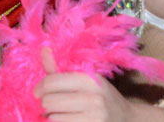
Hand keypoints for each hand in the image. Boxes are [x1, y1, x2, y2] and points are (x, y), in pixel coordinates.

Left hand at [35, 47, 155, 121]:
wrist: (126, 118)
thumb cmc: (102, 96)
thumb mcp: (86, 78)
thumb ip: (60, 68)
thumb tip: (44, 49)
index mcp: (90, 79)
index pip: (52, 82)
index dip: (40, 87)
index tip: (37, 92)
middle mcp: (93, 99)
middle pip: (49, 102)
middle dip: (45, 103)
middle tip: (50, 104)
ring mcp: (93, 118)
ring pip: (53, 118)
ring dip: (52, 116)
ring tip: (60, 113)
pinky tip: (66, 120)